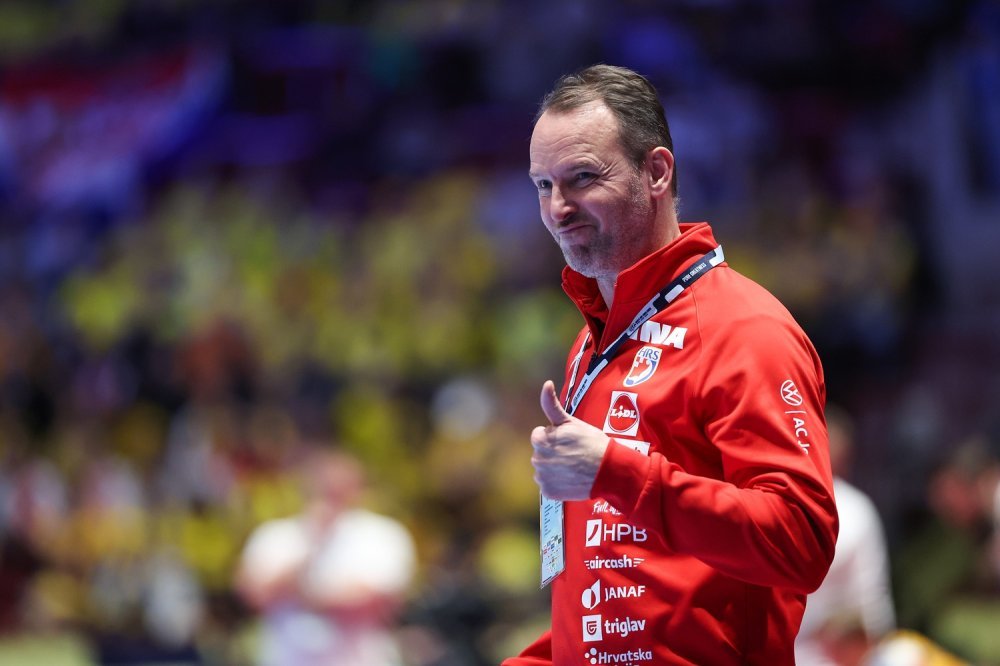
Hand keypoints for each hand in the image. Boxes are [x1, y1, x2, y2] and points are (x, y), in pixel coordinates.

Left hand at [531, 380, 610, 500]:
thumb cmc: (592, 442)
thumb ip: (552, 404)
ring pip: (544, 469)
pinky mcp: (549, 493)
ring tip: (573, 466)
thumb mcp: (571, 421)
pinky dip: (558, 483)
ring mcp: (542, 478)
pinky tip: (571, 479)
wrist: (608, 469)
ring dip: (555, 468)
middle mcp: (537, 460)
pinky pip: (548, 486)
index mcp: (539, 440)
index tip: (569, 440)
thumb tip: (546, 383)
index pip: (540, 436)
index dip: (555, 437)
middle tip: (573, 453)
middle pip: (541, 453)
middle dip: (554, 452)